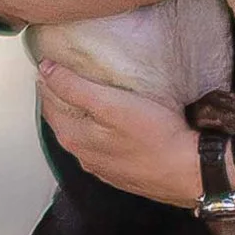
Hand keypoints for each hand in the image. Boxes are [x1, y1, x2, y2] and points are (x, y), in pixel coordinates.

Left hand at [35, 61, 203, 205]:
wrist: (189, 172)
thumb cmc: (154, 136)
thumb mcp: (110, 104)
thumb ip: (74, 88)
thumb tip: (45, 71)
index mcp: (74, 138)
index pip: (48, 104)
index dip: (47, 81)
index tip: (51, 62)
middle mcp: (83, 156)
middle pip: (63, 121)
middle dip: (60, 97)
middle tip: (66, 71)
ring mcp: (103, 167)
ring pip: (82, 135)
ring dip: (79, 114)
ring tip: (88, 91)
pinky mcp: (123, 172)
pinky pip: (101, 146)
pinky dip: (98, 130)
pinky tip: (111, 122)